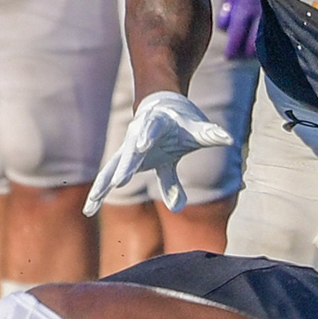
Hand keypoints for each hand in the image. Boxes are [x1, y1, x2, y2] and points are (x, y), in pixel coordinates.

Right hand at [85, 90, 231, 214]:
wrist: (159, 108)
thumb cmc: (179, 122)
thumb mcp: (195, 129)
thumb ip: (209, 135)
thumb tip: (228, 139)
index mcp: (156, 125)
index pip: (151, 130)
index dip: (147, 136)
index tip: (142, 144)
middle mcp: (137, 138)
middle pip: (128, 153)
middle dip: (124, 167)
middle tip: (119, 181)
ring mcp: (127, 150)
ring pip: (112, 168)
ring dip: (103, 185)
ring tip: (91, 204)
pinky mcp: (124, 161)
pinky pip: (109, 177)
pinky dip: (100, 192)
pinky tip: (89, 209)